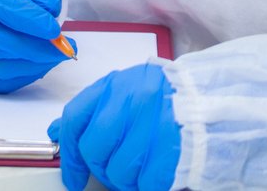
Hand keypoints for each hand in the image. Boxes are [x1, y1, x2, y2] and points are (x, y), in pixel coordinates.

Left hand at [49, 63, 181, 190]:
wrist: (208, 98)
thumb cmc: (165, 96)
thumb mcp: (125, 90)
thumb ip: (92, 110)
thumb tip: (58, 132)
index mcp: (116, 85)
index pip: (75, 118)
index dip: (68, 153)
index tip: (71, 175)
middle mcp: (131, 101)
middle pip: (93, 149)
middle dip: (99, 168)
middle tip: (112, 171)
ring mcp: (152, 124)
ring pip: (118, 171)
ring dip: (125, 179)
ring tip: (139, 168)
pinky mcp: (171, 148)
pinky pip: (146, 182)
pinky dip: (147, 184)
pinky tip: (153, 173)